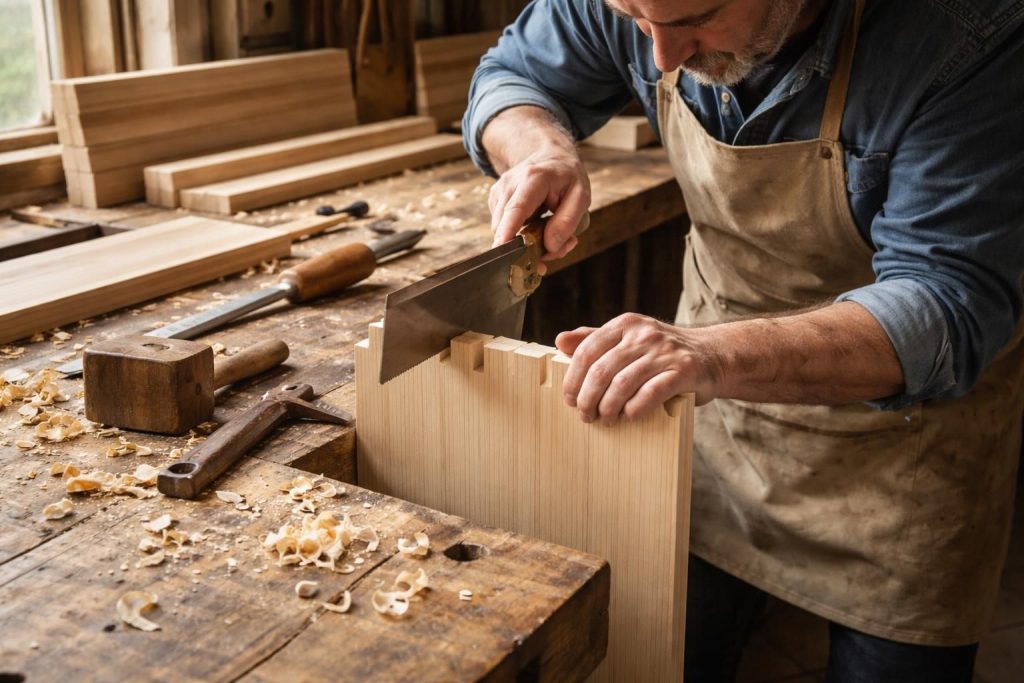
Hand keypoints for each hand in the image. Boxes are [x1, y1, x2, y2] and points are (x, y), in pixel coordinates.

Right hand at [482, 107, 590, 271]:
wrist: (549, 156)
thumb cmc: (567, 176)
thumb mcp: (580, 196)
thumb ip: (567, 222)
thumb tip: (550, 247)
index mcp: (533, 179)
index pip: (516, 208)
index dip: (507, 231)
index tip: (502, 249)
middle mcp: (509, 185)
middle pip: (505, 227)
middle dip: (525, 249)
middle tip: (554, 252)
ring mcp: (499, 193)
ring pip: (502, 232)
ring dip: (524, 244)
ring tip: (550, 236)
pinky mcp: (495, 202)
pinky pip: (503, 228)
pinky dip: (519, 235)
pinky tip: (537, 228)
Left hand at [555, 313, 721, 424]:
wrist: (714, 355)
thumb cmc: (663, 353)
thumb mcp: (629, 339)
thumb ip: (595, 340)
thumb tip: (560, 341)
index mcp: (626, 324)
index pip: (587, 350)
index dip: (573, 379)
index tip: (569, 399)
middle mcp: (644, 333)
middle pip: (601, 370)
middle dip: (587, 399)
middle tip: (585, 416)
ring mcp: (665, 351)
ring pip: (622, 384)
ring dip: (608, 408)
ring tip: (605, 420)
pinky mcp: (683, 371)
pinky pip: (650, 394)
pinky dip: (634, 410)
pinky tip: (629, 417)